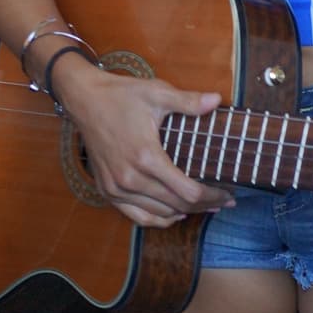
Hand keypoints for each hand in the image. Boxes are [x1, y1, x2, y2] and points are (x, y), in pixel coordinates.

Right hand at [54, 57, 234, 228]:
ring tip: (205, 207)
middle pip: (177, 205)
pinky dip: (158, 219)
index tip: (228, 194)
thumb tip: (217, 100)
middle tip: (224, 201)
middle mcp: (130, 178)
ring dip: (184, 213)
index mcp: (146, 156)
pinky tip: (174, 215)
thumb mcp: (156, 93)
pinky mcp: (107, 190)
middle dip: (204, 206)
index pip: (188, 191)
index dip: (212, 196)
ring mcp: (116, 187)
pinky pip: (136, 216)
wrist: (84, 100)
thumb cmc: (121, 96)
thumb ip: (188, 101)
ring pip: (159, 214)